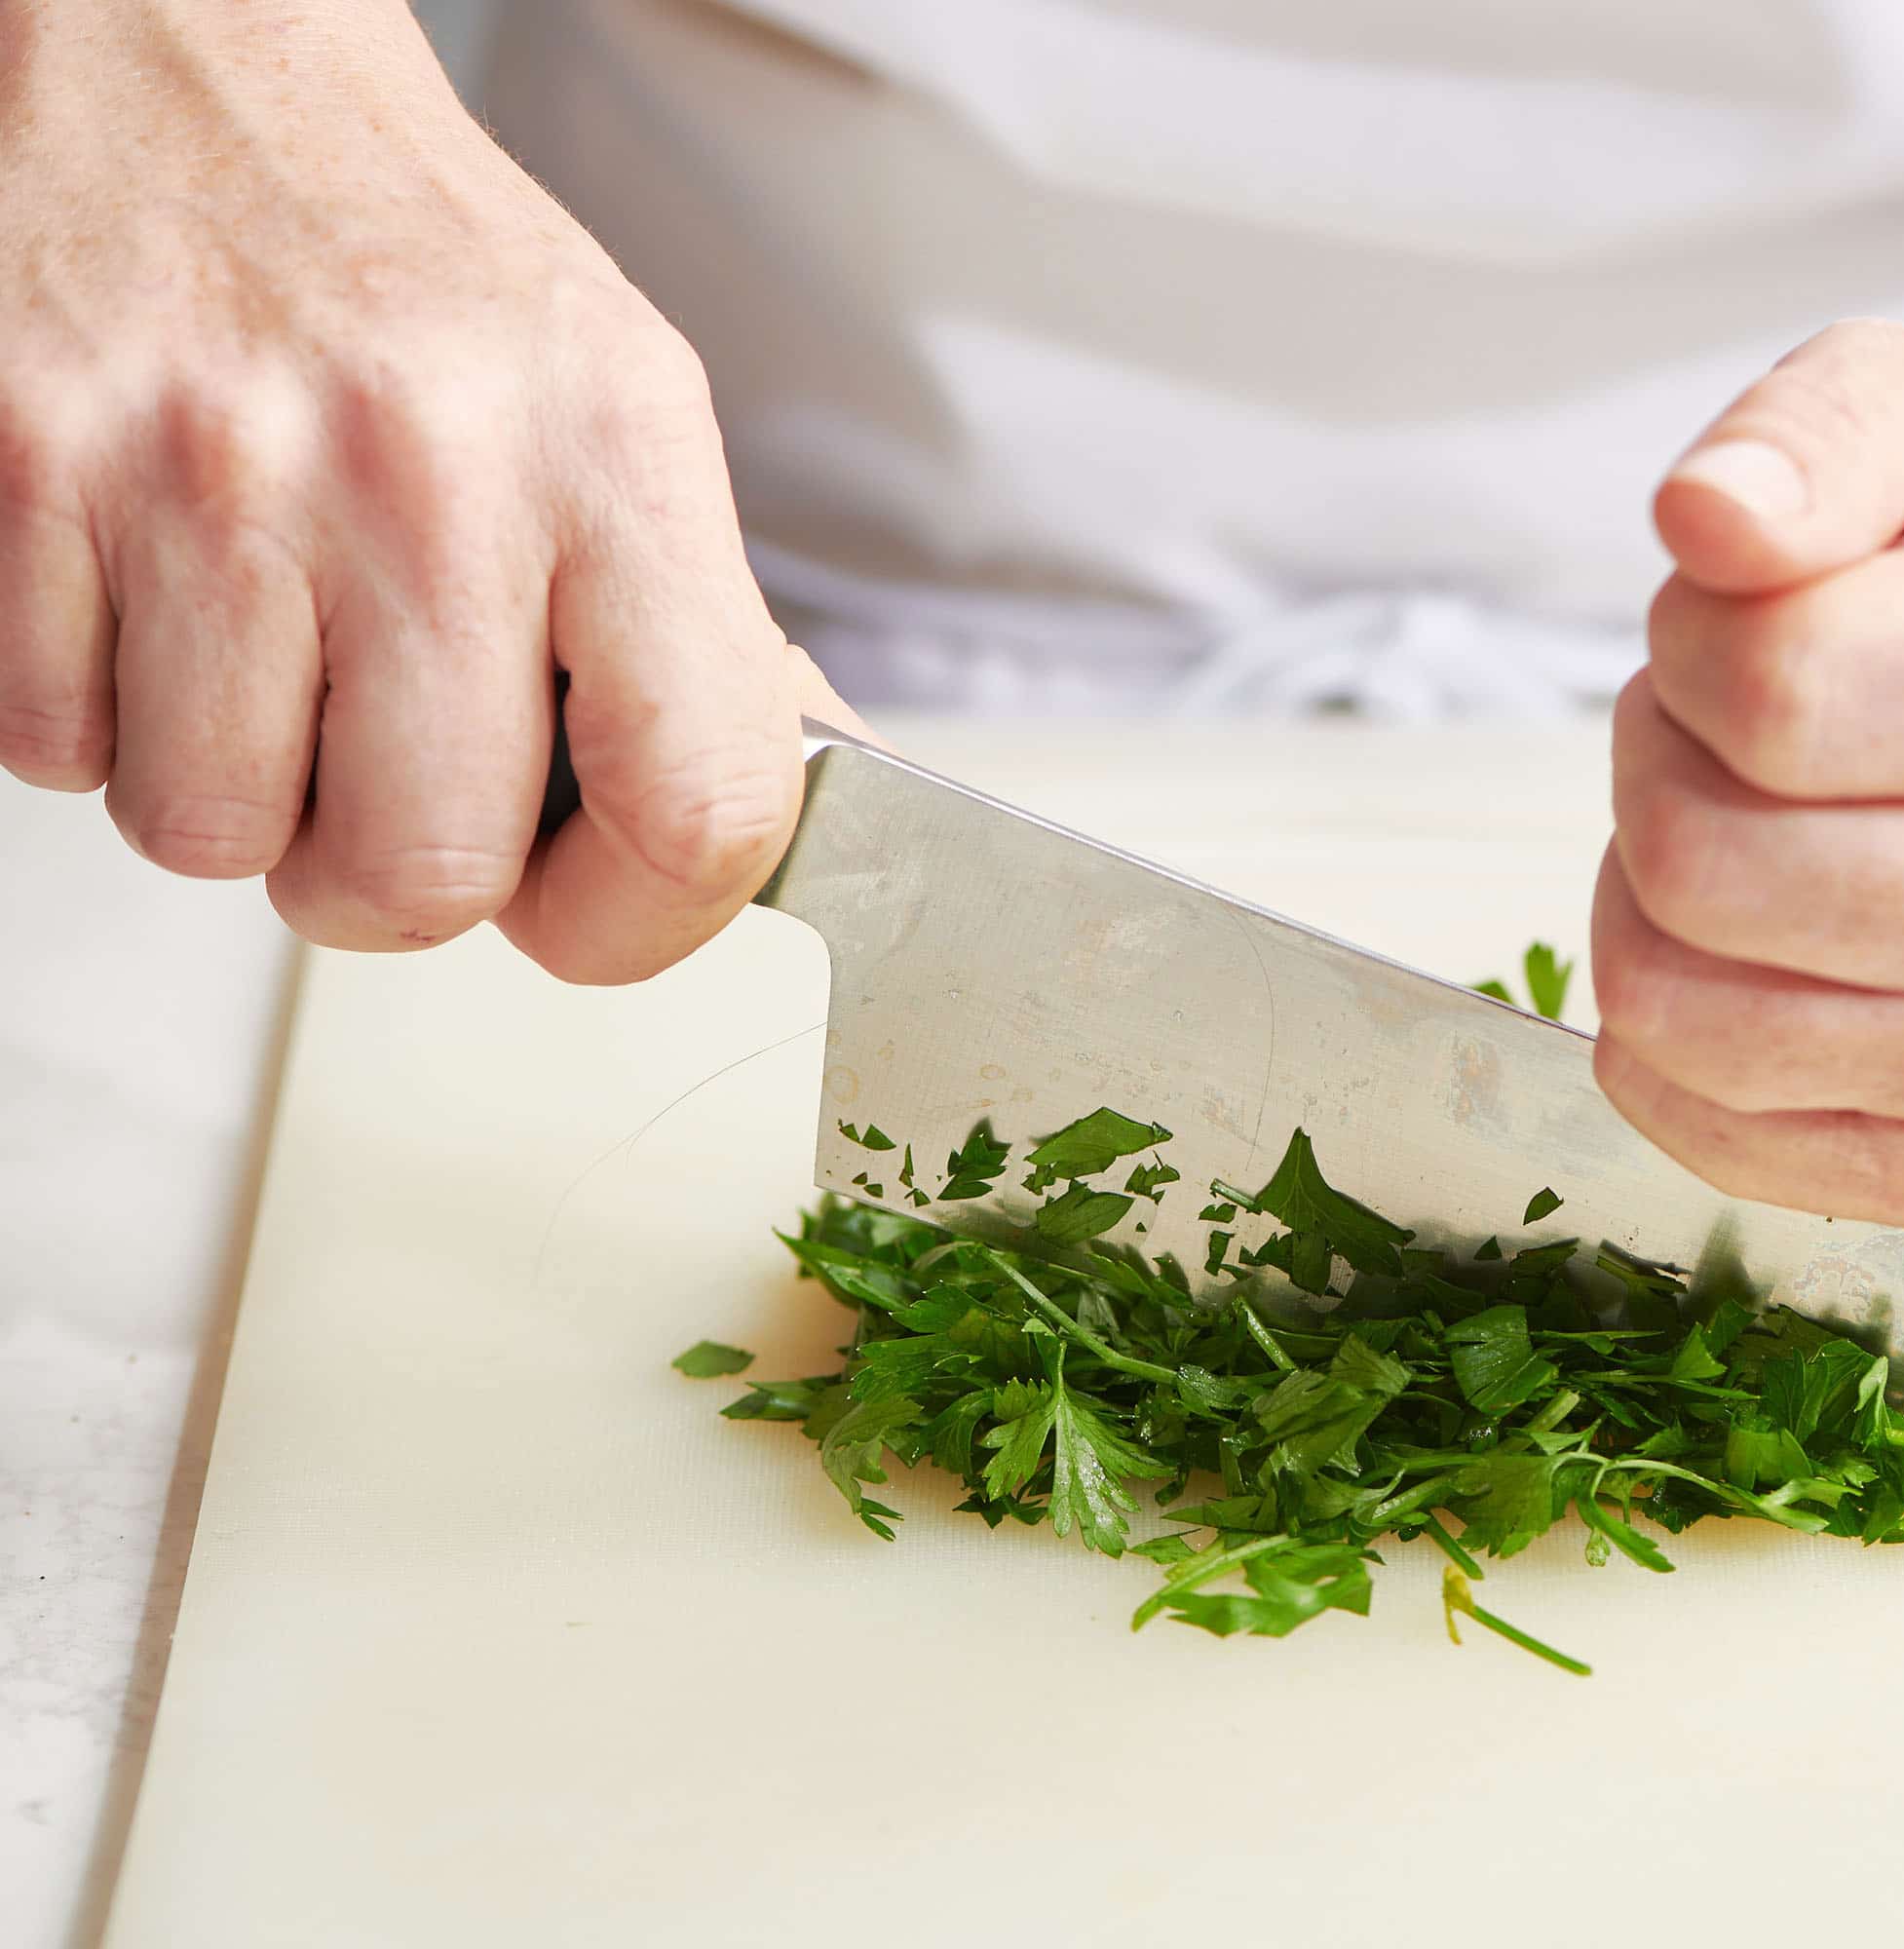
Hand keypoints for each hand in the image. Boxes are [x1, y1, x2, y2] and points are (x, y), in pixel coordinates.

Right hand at [0, 0, 849, 980]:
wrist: (189, 53)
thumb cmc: (415, 261)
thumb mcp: (623, 410)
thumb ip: (704, 633)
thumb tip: (796, 811)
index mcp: (614, 452)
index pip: (699, 805)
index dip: (647, 921)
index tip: (595, 905)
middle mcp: (424, 462)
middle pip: (424, 878)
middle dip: (397, 873)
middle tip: (388, 771)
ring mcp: (208, 471)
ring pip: (216, 838)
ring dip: (236, 791)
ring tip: (266, 649)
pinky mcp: (20, 471)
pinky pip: (56, 753)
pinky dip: (97, 716)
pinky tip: (156, 599)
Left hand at [1593, 320, 1903, 1229]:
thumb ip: (1810, 434)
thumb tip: (1707, 519)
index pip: (1772, 689)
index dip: (1695, 640)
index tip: (1745, 622)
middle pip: (1699, 862)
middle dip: (1657, 767)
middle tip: (1730, 731)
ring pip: (1675, 1011)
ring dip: (1646, 898)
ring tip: (1742, 826)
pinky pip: (1700, 1132)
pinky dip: (1664, 1036)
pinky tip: (1747, 948)